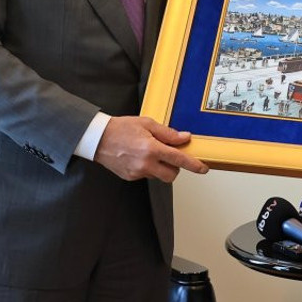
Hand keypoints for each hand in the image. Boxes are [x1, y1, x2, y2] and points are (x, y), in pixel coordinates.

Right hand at [94, 115, 208, 182]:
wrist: (98, 138)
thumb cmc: (120, 128)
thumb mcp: (147, 124)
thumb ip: (167, 133)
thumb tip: (184, 138)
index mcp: (151, 148)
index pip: (178, 160)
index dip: (193, 165)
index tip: (203, 168)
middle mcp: (145, 163)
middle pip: (172, 175)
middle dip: (175, 167)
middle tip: (168, 155)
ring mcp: (137, 172)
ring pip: (159, 176)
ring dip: (160, 167)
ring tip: (149, 153)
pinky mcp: (130, 177)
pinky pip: (146, 175)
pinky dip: (148, 168)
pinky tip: (139, 157)